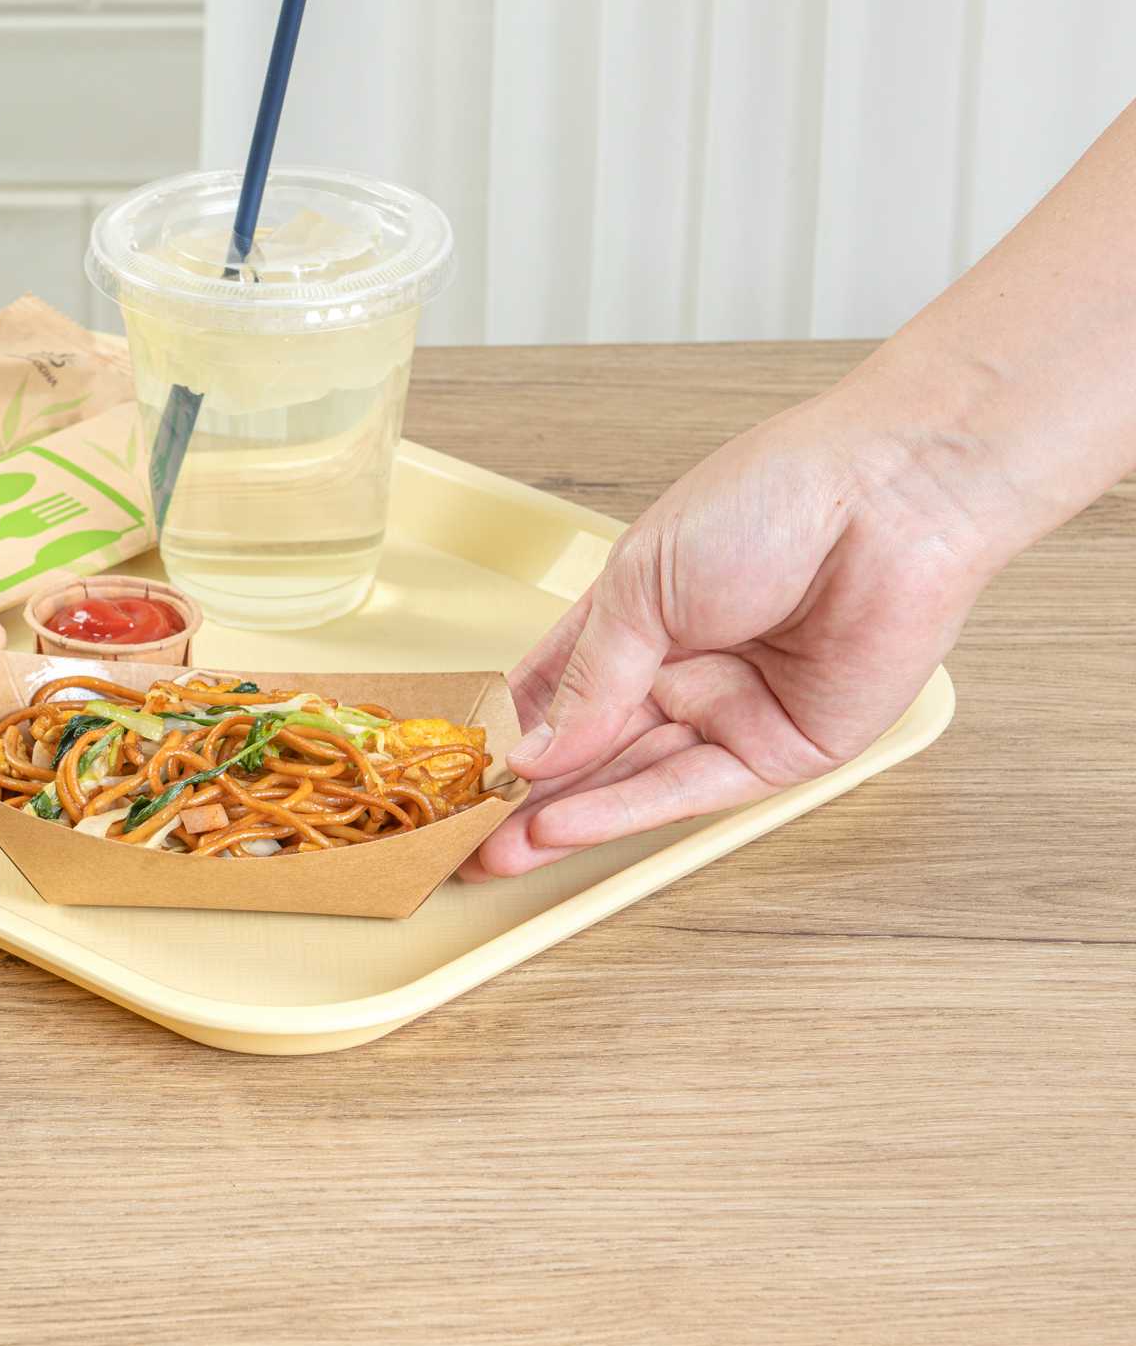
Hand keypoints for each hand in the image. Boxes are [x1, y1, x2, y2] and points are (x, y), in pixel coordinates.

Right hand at [466, 383, 1000, 877]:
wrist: (886, 498)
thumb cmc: (768, 501)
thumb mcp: (641, 584)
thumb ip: (588, 678)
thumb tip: (533, 748)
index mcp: (639, 614)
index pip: (556, 687)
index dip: (508, 727)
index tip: (459, 769)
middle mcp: (683, 669)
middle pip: (590, 745)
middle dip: (528, 792)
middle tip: (465, 834)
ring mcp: (731, 712)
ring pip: (632, 777)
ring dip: (565, 814)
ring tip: (498, 847)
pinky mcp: (784, 750)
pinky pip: (693, 790)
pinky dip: (626, 809)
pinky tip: (565, 824)